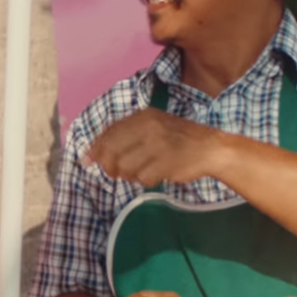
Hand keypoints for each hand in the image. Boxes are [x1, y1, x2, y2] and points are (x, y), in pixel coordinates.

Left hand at [85, 109, 222, 187]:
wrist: (210, 148)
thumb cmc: (178, 138)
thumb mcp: (153, 126)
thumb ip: (126, 135)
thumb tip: (94, 153)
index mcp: (143, 117)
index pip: (110, 132)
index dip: (95, 148)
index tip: (86, 161)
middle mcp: (148, 128)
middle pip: (113, 152)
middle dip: (110, 166)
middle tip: (116, 173)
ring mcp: (158, 145)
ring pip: (126, 167)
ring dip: (130, 175)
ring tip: (142, 172)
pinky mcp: (166, 162)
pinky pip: (143, 178)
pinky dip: (146, 180)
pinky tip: (156, 175)